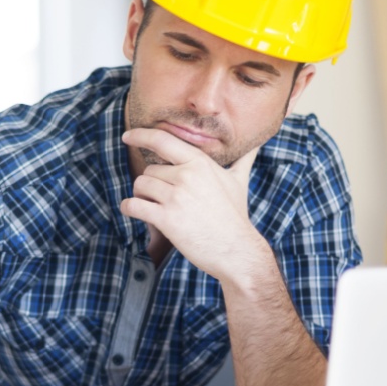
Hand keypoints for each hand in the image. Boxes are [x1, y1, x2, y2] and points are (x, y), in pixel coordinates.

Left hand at [120, 127, 271, 280]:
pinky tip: (135, 212)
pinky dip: (129, 208)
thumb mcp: (239, 181)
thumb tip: (258, 143)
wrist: (237, 250)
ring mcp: (176, 197)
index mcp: (200, 163)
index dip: (141, 135)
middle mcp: (187, 176)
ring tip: (157, 209)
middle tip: (166, 201)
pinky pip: (133, 206)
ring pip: (140, 186)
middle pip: (149, 170)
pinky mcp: (166, 219)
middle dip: (152, 186)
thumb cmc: (235, 215)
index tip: (128, 136)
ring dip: (142, 198)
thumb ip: (244, 160)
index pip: (163, 140)